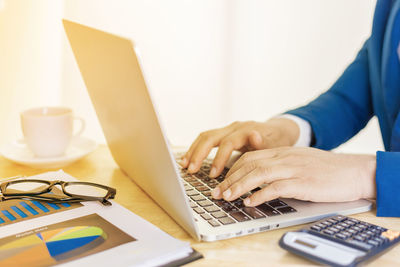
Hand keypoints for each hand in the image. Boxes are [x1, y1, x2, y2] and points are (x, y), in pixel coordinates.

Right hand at [180, 118, 299, 176]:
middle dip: (199, 154)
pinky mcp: (223, 133)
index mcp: (246, 130)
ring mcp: (228, 129)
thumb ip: (264, 143)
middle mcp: (234, 127)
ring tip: (185, 166)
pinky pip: (206, 138)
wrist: (279, 130)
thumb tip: (254, 136)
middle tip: (192, 170)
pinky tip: (189, 159)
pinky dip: (196, 148)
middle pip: (210, 137)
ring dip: (193, 151)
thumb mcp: (275, 145)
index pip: (227, 143)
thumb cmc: (277, 141)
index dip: (219, 159)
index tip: (214, 175)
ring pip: (205, 136)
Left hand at [211, 147, 375, 205]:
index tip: (221, 181)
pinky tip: (250, 202)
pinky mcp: (302, 182)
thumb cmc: (328, 170)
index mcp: (283, 152)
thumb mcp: (300, 161)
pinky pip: (275, 187)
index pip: (250, 157)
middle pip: (248, 164)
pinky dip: (260, 195)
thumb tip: (261, 179)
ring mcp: (293, 169)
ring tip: (226, 197)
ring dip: (238, 186)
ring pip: (257, 174)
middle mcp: (284, 158)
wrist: (355, 171)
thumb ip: (281, 166)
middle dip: (229, 178)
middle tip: (216, 192)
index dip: (232, 169)